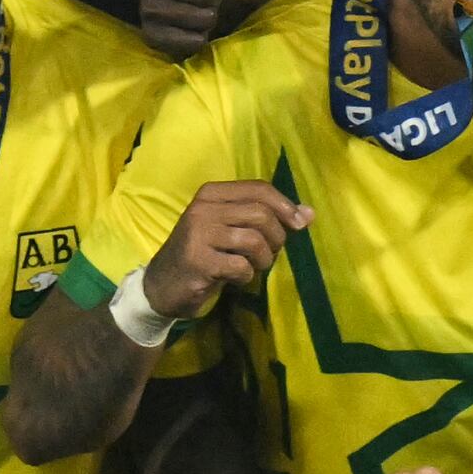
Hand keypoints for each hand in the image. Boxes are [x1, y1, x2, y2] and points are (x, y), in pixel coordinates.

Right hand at [142, 179, 308, 318]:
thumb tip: (310, 213)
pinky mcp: (197, 261)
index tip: (299, 224)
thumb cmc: (205, 254)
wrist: (163, 285)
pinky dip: (246, 277)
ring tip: (252, 267)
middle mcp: (202, 208)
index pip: (259, 188)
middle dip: (276, 238)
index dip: (286, 206)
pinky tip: (233, 278)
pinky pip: (241, 267)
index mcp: (212, 193)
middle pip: (261, 214)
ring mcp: (197, 234)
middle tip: (268, 254)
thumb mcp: (234, 230)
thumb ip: (269, 219)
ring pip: (254, 241)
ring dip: (263, 260)